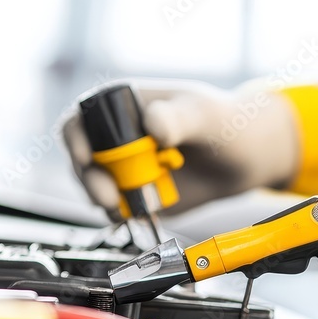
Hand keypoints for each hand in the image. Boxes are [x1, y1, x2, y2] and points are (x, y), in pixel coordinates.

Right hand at [61, 78, 298, 219]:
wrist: (241, 160)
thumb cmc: (223, 124)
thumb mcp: (204, 116)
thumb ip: (179, 118)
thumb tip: (153, 125)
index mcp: (124, 103)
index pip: (84, 116)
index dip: (76, 137)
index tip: (86, 157)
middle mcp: (116, 135)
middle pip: (82, 157)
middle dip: (90, 180)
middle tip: (110, 198)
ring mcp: (122, 167)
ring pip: (94, 186)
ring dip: (105, 201)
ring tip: (133, 208)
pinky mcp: (134, 194)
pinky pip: (116, 208)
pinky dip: (123, 215)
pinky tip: (143, 214)